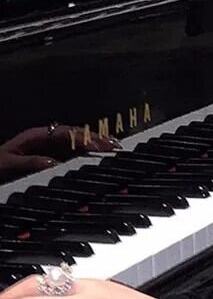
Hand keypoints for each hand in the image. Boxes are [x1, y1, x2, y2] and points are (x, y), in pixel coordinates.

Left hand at [0, 125, 119, 181]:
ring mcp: (49, 148)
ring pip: (76, 143)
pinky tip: (99, 156)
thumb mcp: (7, 165)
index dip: (82, 138)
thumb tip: (53, 164)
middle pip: (75, 136)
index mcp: (35, 137)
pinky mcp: (51, 158)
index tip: (97, 145)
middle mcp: (45, 140)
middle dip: (95, 138)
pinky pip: (72, 153)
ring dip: (95, 144)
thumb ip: (30, 163)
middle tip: (115, 144)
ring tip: (114, 147)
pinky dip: (88, 153)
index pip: (64, 134)